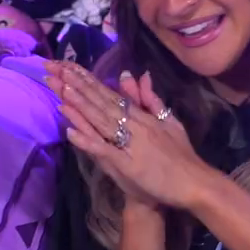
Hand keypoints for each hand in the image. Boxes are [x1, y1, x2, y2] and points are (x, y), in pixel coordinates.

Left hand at [47, 62, 212, 211]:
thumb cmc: (181, 156)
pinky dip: (88, 141)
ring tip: (61, 89)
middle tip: (54, 70)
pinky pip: (104, 150)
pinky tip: (70, 132)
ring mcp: (131, 144)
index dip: (88, 80)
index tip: (67, 67)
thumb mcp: (169, 122)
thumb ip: (152, 100)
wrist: (194, 182)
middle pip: (101, 103)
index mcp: (142, 117)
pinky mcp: (128, 164)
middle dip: (77, 86)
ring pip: (101, 121)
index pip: (111, 95)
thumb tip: (138, 75)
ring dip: (80, 106)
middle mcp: (135, 125)